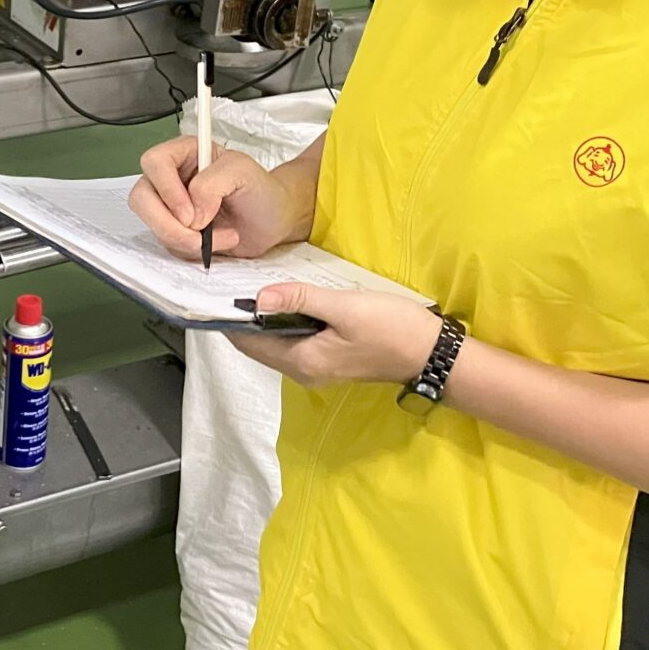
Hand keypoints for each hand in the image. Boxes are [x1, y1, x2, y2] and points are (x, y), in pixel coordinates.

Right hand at [129, 138, 302, 260]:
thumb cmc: (261, 190)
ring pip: (152, 225)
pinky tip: (216, 243)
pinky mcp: (174, 230)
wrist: (272, 220)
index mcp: (184, 153)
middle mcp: (171, 178)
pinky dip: (191, 250)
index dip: (167, 189)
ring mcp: (170, 206)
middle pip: (142, 198)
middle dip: (169, 223)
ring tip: (220, 236)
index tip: (191, 213)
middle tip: (200, 233)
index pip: (154, 162)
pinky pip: (166, 244)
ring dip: (184, 239)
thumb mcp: (243, 173)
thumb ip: (213, 184)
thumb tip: (191, 211)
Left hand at [230, 283, 442, 389]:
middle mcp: (302, 370)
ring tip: (253, 284)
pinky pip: (292, 340)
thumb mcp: (344, 308)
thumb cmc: (391, 328)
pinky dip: (282, 321)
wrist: (432, 353)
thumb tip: (257, 298)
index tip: (217, 289)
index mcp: (301, 360)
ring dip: (263, 318)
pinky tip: (286, 298)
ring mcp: (316, 366)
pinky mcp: (329, 358)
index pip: (248, 343)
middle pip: (257, 344)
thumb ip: (300, 300)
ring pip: (274, 342)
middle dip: (243, 317)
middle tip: (233, 280)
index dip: (230, 318)